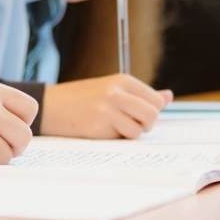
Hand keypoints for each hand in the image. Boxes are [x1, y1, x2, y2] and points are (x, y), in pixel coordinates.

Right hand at [41, 74, 171, 138]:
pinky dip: (117, 139)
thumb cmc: (83, 100)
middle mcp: (117, 91)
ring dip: (129, 134)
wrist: (51, 106)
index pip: (156, 101)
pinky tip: (102, 131)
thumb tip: (168, 97)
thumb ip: (141, 95)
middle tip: (127, 124)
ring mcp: (108, 108)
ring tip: (112, 127)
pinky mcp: (99, 125)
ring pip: (139, 129)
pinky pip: (123, 138)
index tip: (135, 115)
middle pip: (152, 115)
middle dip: (144, 125)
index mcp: (123, 80)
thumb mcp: (113, 90)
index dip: (150, 112)